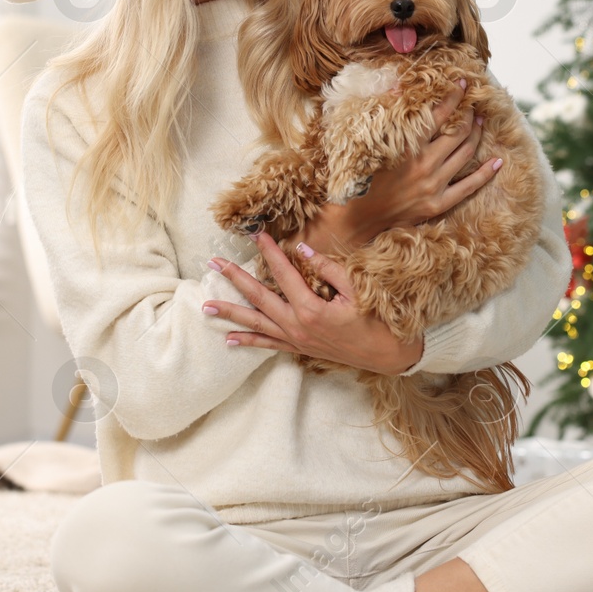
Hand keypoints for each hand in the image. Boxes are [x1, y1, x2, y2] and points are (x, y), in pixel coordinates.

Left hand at [202, 232, 421, 375]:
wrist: (386, 356)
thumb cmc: (375, 321)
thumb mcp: (356, 290)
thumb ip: (328, 269)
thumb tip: (302, 251)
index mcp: (311, 309)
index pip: (283, 274)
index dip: (269, 253)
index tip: (256, 236)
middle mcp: (297, 326)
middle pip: (259, 298)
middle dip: (235, 279)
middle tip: (214, 264)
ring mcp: (295, 340)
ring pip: (257, 323)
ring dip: (231, 313)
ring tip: (206, 306)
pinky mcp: (298, 349)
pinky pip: (268, 344)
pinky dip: (248, 341)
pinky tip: (229, 339)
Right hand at [336, 78, 502, 237]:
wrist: (362, 217)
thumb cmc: (365, 177)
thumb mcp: (373, 143)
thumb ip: (390, 116)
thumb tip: (398, 86)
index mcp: (407, 148)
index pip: (437, 116)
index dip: (452, 98)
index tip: (461, 84)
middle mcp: (424, 165)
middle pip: (457, 133)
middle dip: (469, 115)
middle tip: (474, 105)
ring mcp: (433, 186)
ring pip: (465, 154)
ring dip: (477, 135)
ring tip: (481, 122)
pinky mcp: (438, 204)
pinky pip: (469, 187)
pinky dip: (485, 173)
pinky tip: (497, 161)